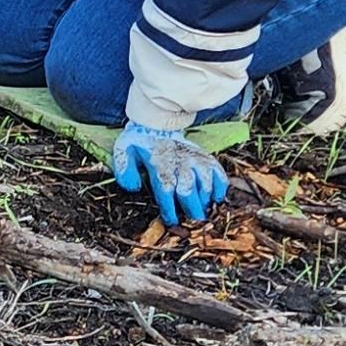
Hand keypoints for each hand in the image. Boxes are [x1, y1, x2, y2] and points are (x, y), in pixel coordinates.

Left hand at [113, 125, 228, 226]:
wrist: (158, 123)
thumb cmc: (140, 143)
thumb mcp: (124, 150)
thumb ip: (124, 168)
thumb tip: (133, 188)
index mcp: (159, 163)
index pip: (165, 188)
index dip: (170, 207)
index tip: (172, 221)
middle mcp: (179, 161)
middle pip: (187, 188)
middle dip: (191, 207)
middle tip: (195, 221)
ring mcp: (194, 158)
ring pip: (205, 181)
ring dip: (205, 198)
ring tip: (204, 210)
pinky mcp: (205, 157)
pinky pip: (218, 172)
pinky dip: (221, 186)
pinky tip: (217, 198)